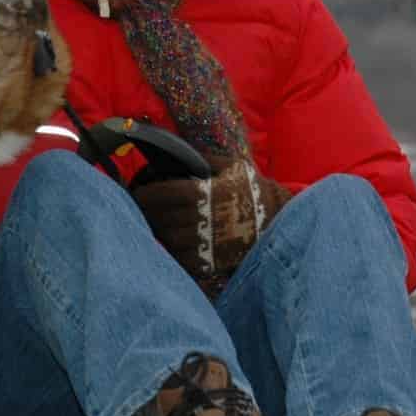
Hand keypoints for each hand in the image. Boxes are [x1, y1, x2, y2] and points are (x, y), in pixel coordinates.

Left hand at [131, 155, 291, 295]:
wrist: (280, 221)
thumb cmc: (253, 190)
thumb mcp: (231, 166)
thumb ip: (203, 159)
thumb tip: (177, 152)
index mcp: (203, 194)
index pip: (162, 194)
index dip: (144, 194)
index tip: (135, 193)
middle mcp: (200, 220)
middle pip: (160, 218)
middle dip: (145, 213)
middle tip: (135, 210)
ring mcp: (205, 244)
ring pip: (167, 240)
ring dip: (155, 233)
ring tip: (149, 226)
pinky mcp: (211, 263)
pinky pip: (181, 261)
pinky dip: (170, 253)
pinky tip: (166, 245)